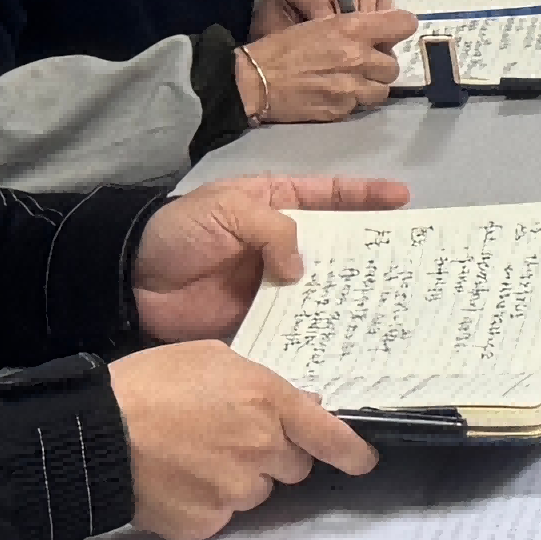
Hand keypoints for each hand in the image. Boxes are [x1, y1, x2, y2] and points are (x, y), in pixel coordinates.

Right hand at [108, 340, 375, 539]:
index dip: (351, 451)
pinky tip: (176, 480)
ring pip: (255, 492)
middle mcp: (262, 449)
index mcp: (268, 402)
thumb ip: (259, 383)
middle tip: (230, 438)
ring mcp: (235, 491)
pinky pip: (220, 516)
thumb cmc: (147, 384)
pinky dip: (204, 503)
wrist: (97, 433)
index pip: (329, 436)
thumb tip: (295, 405)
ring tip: (192, 456)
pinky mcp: (206, 522)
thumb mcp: (211, 358)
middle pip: (292, 466)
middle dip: (272, 455)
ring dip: (237, 479)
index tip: (362, 461)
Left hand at [130, 170, 410, 340]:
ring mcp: (272, 284)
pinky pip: (294, 325)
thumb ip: (272, 231)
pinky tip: (344, 342)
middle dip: (369, 255)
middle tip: (409, 265)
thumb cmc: (180, 231)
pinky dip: (315, 333)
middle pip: (335, 247)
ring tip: (388, 308)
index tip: (403, 200)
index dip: (366, 197)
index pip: (330, 196)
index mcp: (276, 205)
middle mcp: (281, 244)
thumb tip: (303, 270)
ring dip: (348, 298)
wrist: (131, 279)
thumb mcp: (228, 211)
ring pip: (320, 289)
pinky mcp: (260, 319)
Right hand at [230, 3, 419, 125]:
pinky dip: (352, 102)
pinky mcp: (342, 110)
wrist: (255, 81)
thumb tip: (379, 32)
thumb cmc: (283, 48)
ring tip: (348, 81)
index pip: (404, 24)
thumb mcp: (319, 23)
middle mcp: (358, 57)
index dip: (399, 28)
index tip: (390, 33)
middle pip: (393, 65)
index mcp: (352, 28)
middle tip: (360, 63)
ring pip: (382, 90)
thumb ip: (354, 27)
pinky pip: (361, 106)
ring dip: (370, 86)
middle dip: (379, 64)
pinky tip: (333, 94)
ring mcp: (352, 87)